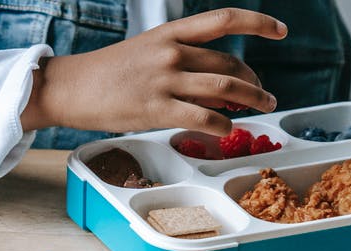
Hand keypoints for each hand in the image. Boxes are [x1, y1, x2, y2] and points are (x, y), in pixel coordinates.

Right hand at [21, 8, 287, 136]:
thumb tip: (219, 85)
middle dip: (254, 81)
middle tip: (264, 94)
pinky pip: (202, 118)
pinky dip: (223, 125)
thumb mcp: (147, 53)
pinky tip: (228, 130)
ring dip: (252, 100)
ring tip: (263, 108)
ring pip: (224, 89)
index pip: (223, 20)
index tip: (280, 32)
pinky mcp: (156, 110)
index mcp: (170, 33)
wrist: (70, 87)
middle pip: (229, 64)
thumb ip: (182, 62)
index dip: (258, 23)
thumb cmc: (107, 73)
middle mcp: (171, 53)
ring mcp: (164, 81)